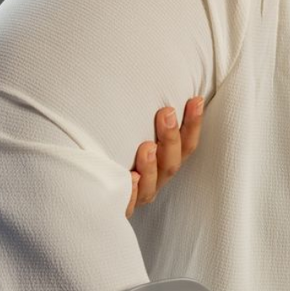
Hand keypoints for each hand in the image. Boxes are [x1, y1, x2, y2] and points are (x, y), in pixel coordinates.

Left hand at [126, 96, 204, 216]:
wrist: (93, 191)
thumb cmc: (117, 153)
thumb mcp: (134, 133)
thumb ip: (153, 118)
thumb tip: (159, 84)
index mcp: (166, 162)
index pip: (186, 144)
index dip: (193, 124)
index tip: (195, 100)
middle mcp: (156, 180)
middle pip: (171, 164)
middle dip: (171, 138)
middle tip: (166, 114)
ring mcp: (139, 195)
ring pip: (151, 185)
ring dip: (151, 166)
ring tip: (147, 148)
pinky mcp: (120, 206)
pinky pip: (127, 204)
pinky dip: (130, 192)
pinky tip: (130, 178)